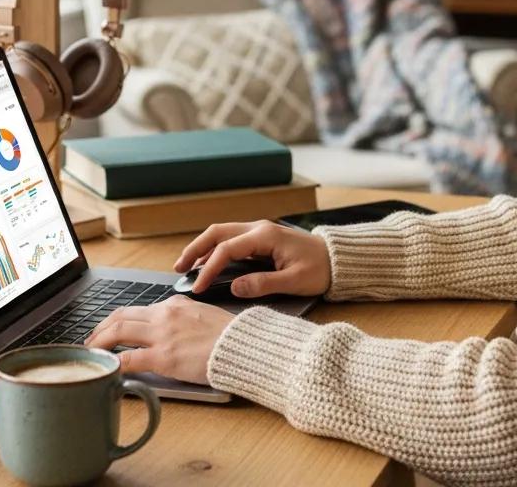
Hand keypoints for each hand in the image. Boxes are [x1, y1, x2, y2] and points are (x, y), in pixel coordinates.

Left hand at [85, 295, 233, 383]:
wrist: (242, 344)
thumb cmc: (228, 334)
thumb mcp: (202, 314)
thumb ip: (181, 317)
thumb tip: (168, 328)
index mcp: (174, 303)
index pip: (137, 309)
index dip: (117, 319)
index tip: (109, 328)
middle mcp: (164, 314)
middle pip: (121, 316)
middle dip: (101, 328)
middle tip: (91, 340)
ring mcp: (162, 335)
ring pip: (118, 331)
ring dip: (100, 342)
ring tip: (92, 352)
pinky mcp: (164, 357)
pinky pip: (130, 358)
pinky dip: (115, 363)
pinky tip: (109, 369)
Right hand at [174, 219, 331, 298]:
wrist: (338, 259)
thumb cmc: (320, 269)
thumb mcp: (294, 282)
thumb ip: (263, 284)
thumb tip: (234, 288)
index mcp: (265, 236)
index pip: (227, 249)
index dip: (209, 268)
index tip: (198, 288)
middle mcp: (258, 228)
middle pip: (217, 233)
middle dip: (195, 249)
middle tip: (178, 268)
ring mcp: (259, 231)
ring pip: (222, 233)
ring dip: (202, 247)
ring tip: (186, 265)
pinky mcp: (261, 238)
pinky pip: (231, 239)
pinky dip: (215, 249)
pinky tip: (207, 263)